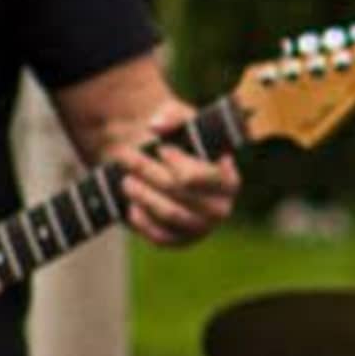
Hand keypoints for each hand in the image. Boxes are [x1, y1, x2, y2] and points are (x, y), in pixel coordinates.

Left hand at [108, 119, 235, 245]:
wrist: (162, 166)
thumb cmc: (175, 141)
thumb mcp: (177, 120)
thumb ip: (172, 114)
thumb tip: (157, 125)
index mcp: (228, 180)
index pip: (199, 176)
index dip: (176, 162)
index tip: (162, 149)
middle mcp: (221, 208)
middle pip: (178, 191)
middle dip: (148, 171)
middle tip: (126, 156)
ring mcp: (201, 228)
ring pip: (168, 213)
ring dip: (142, 195)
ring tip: (126, 180)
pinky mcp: (180, 241)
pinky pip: (160, 236)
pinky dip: (143, 220)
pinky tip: (132, 205)